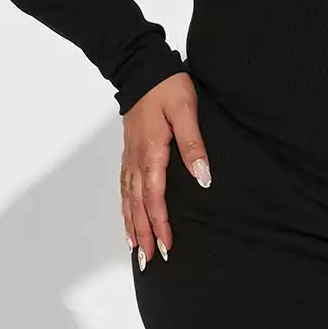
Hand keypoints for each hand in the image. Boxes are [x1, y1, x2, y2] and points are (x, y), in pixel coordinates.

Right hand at [120, 70, 210, 268]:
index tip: (168, 246)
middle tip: (150, 261)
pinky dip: (124, 207)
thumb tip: (203, 178)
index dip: (161, 224)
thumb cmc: (166, 86)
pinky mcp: (129, 152)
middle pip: (138, 205)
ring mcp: (130, 156)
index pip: (155, 198)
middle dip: (144, 234)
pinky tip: (127, 218)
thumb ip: (194, 145)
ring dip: (131, 226)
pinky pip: (124, 187)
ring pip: (128, 199)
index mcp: (152, 152)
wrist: (141, 67)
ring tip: (136, 250)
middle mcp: (136, 159)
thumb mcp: (186, 111)